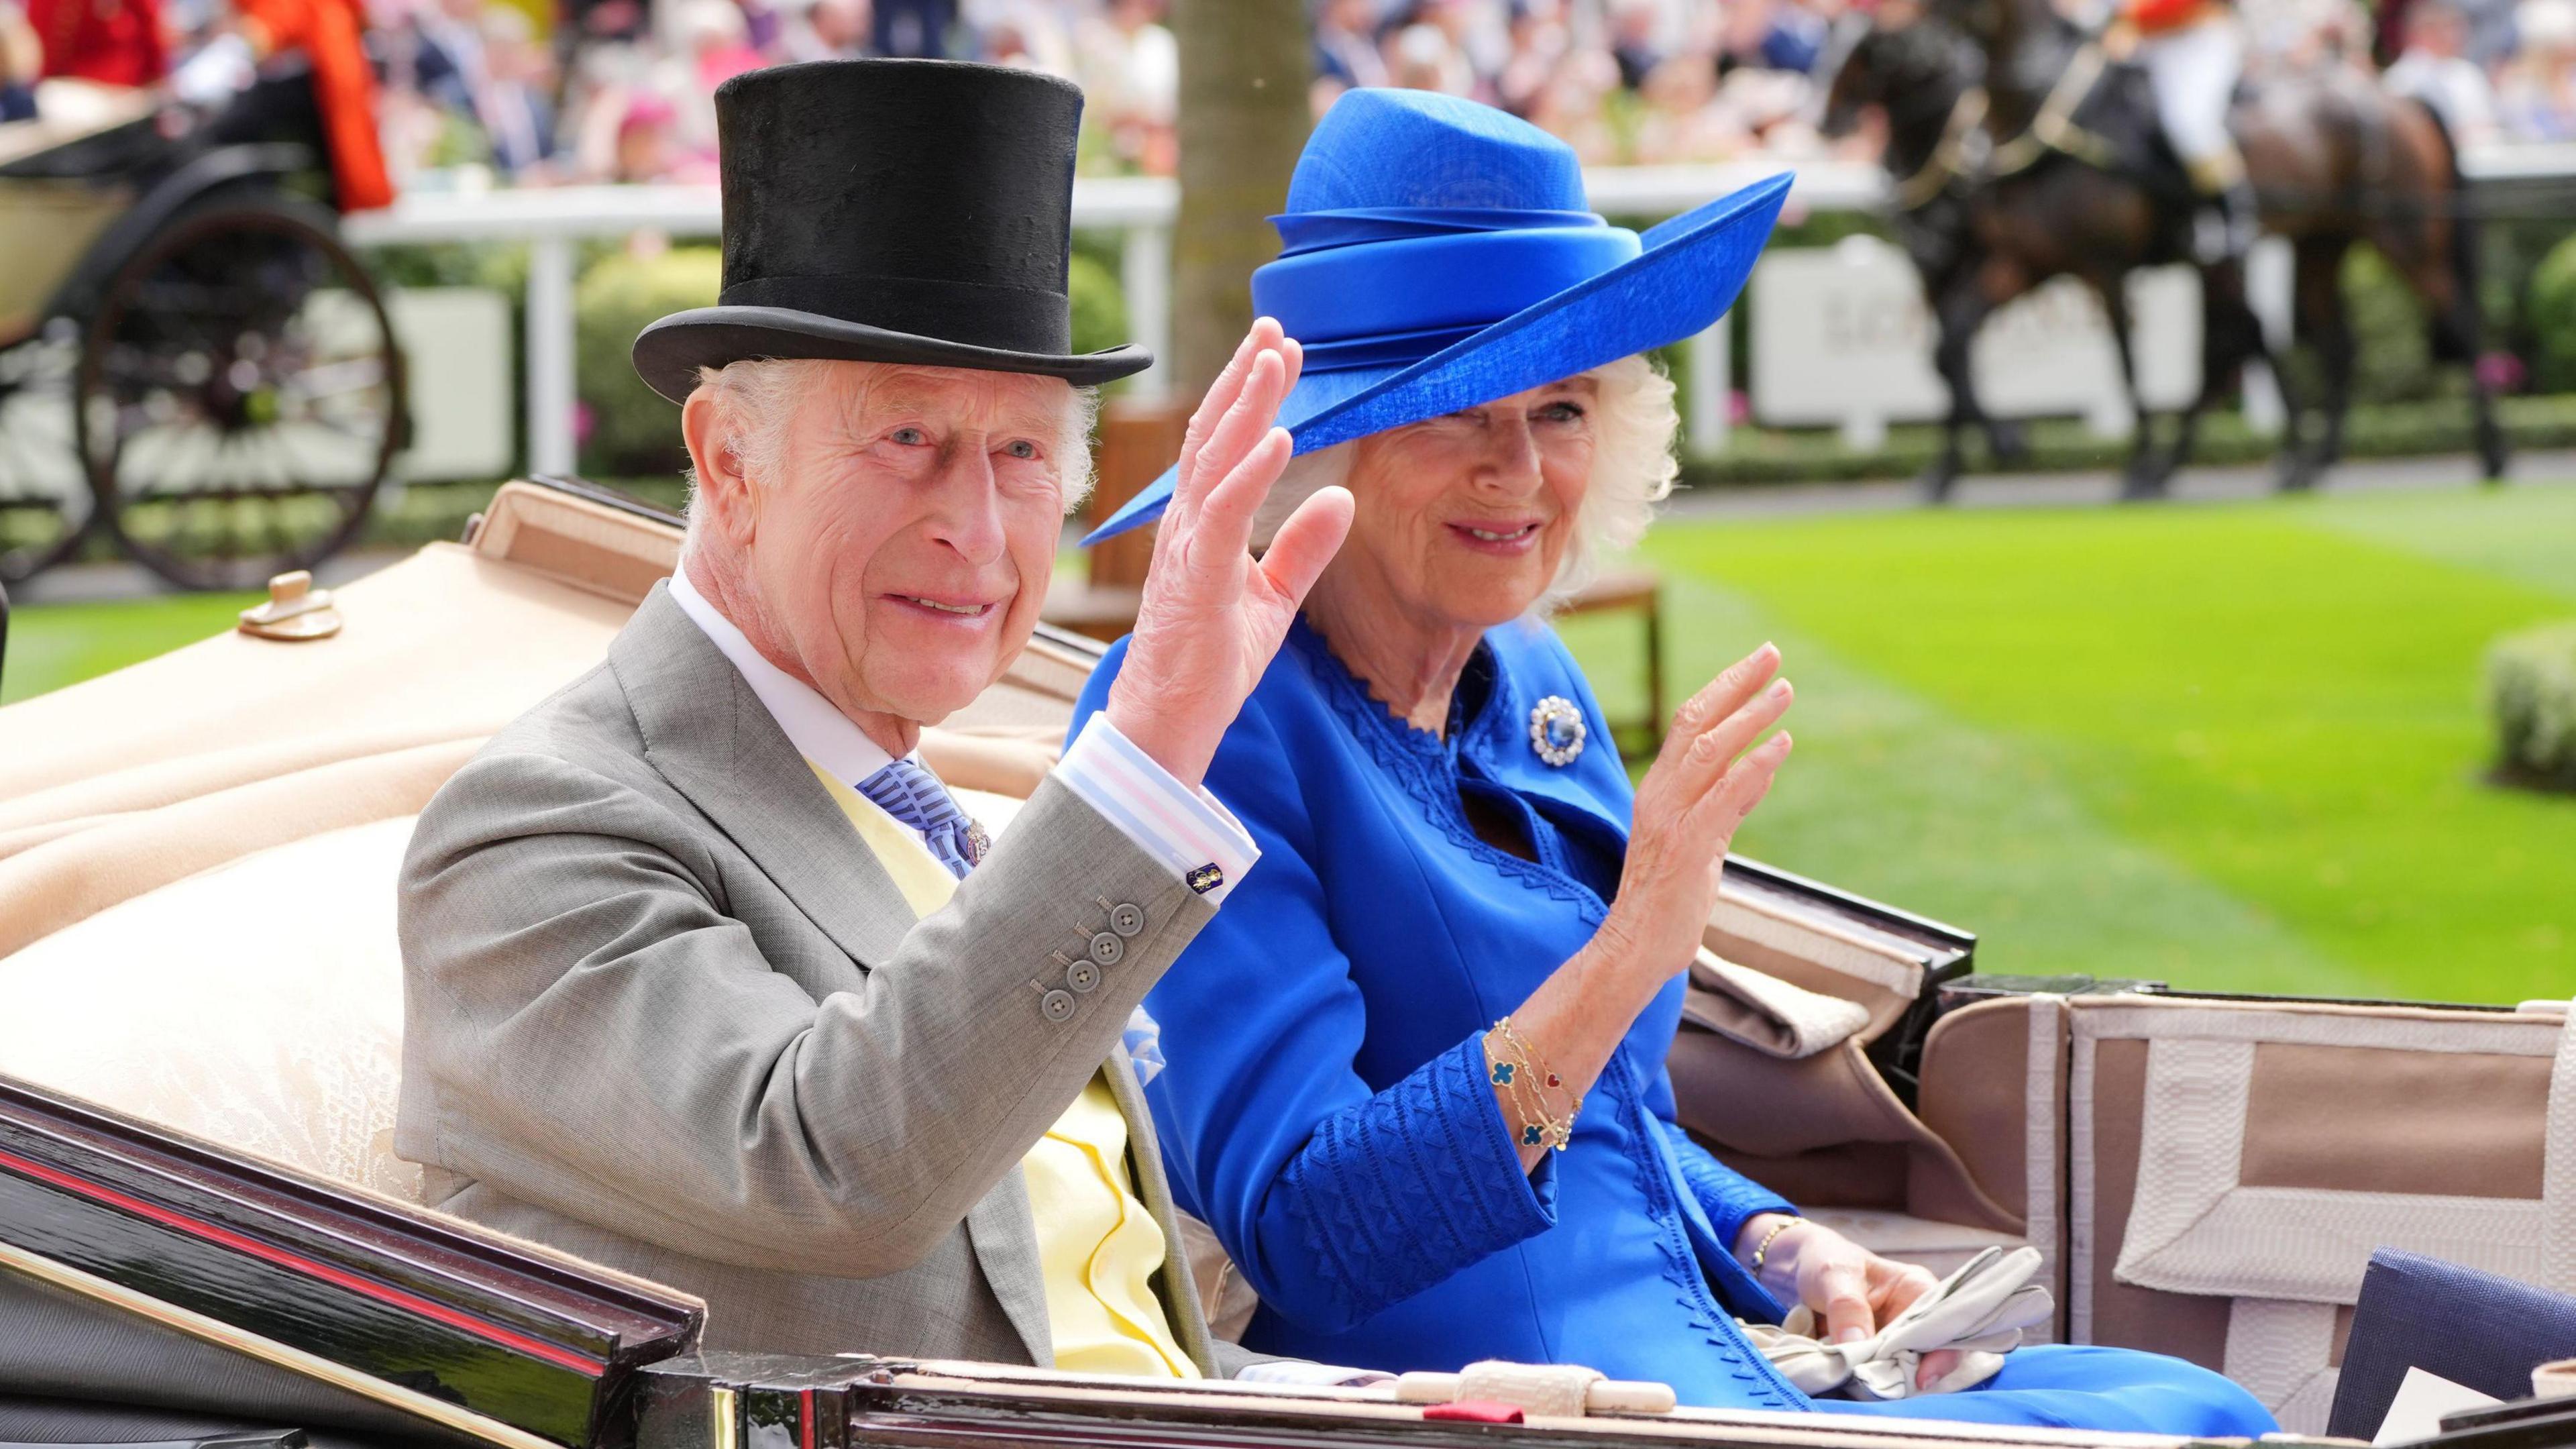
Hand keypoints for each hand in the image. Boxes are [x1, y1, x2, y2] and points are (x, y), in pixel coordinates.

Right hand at [1105, 319, 1353, 786]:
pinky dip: (1251, 471)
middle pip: (1215, 433)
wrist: (1170, 722)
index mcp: (1202, 526)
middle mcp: (1187, 524)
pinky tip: (1279, 437)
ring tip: (1276, 358)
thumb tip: (1342, 498)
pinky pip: (1223, 512)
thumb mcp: (1274, 599)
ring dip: (1247, 404)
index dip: (1252, 394)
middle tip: (1275, 328)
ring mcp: (1186, 547)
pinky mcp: (1195, 577)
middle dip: (1246, 377)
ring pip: (1215, 458)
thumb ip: (1303, 548)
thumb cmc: (1210, 664)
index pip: (1225, 445)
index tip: (1282, 351)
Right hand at [1589, 644, 1792, 986]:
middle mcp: (1660, 795)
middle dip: (1736, 684)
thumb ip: (1727, 804)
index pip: (1689, 724)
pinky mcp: (1689, 846)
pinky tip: (1782, 745)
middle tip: (1773, 655)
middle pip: (1696, 721)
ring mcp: (1672, 818)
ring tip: (1785, 693)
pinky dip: (1755, 766)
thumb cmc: (1667, 901)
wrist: (1635, 948)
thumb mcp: (1702, 842)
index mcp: (1659, 791)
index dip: (1724, 689)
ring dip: (1750, 717)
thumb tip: (1760, 769)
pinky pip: (1724, 795)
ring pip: (1710, 750)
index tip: (1758, 665)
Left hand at [1738, 1214, 1960, 1389]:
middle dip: (1903, 1375)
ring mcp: (1893, 1341)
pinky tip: (1843, 1378)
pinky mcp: (1873, 1357)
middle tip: (1874, 1383)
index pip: (1944, 1326)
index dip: (1941, 1355)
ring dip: (1879, 1382)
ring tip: (1853, 1379)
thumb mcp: (1833, 1275)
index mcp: (1916, 1290)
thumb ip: (1847, 1307)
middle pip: (1926, 1358)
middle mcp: (1912, 1318)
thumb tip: (1858, 1346)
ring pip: (1901, 1373)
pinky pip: (1875, 1378)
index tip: (1920, 1379)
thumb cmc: (1823, 1260)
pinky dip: (1860, 1381)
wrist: (1795, 1270)